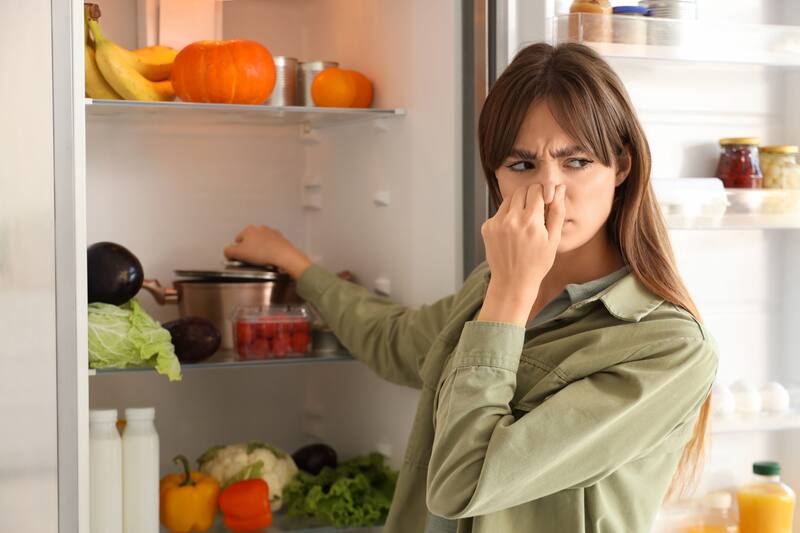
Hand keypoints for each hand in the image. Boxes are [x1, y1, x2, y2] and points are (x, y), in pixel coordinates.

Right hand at [224, 225, 311, 279]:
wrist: (283, 254)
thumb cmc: (260, 253)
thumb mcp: (238, 253)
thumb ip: (229, 251)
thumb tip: (227, 250)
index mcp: (249, 230)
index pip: (238, 239)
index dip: (237, 249)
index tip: (239, 257)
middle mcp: (260, 228)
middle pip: (250, 239)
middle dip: (249, 248)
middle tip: (250, 259)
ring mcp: (272, 232)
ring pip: (261, 241)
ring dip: (260, 249)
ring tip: (261, 259)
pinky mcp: (281, 239)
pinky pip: (272, 245)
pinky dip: (270, 250)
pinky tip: (270, 257)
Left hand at [477, 184, 566, 324]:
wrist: (512, 282)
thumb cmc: (537, 263)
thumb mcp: (554, 240)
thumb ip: (557, 211)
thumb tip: (559, 188)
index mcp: (531, 222)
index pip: (536, 189)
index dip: (543, 194)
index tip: (545, 203)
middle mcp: (511, 219)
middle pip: (521, 191)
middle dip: (530, 196)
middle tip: (535, 213)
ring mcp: (496, 223)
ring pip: (508, 200)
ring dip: (517, 206)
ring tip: (524, 225)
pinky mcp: (486, 227)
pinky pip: (499, 212)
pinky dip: (506, 217)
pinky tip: (512, 234)